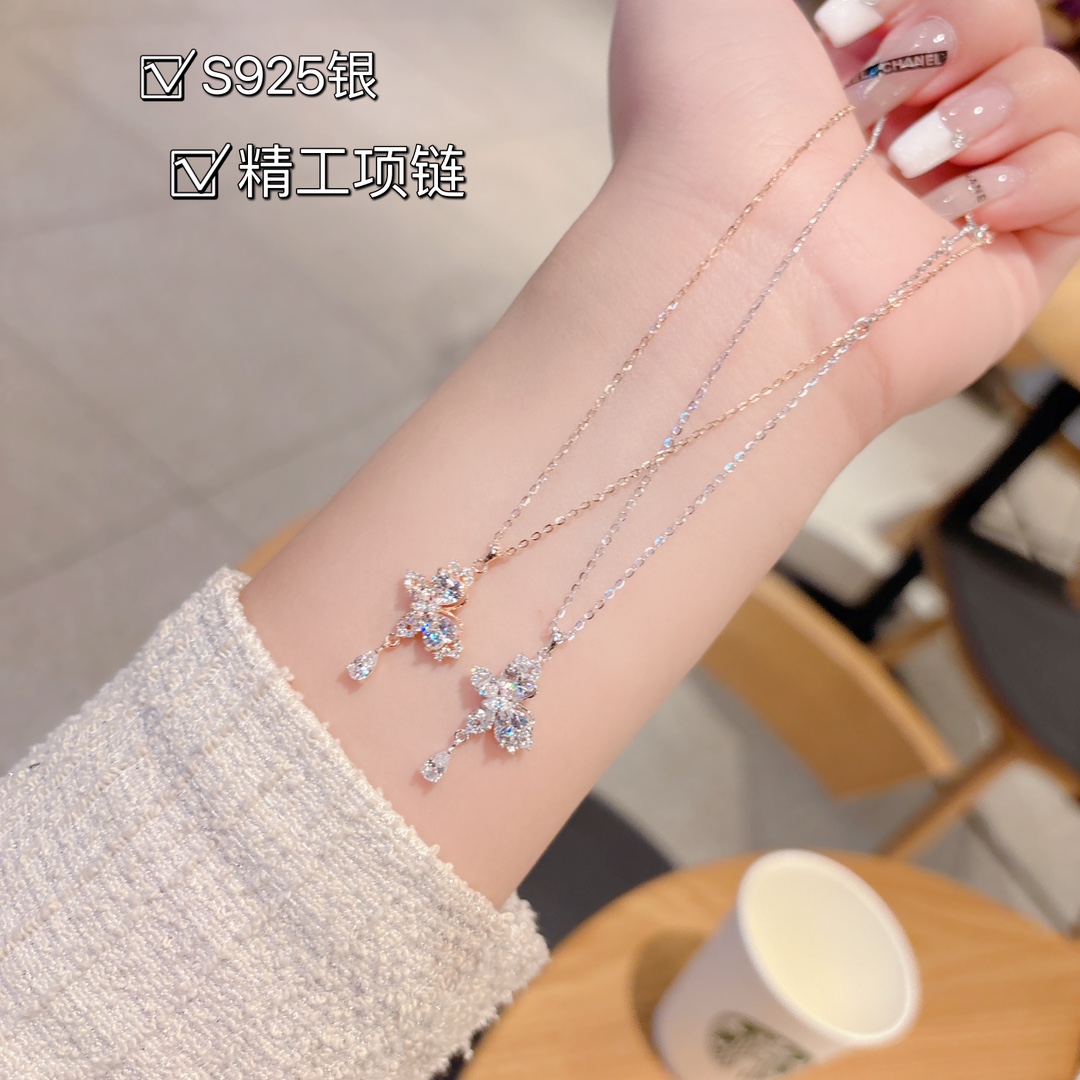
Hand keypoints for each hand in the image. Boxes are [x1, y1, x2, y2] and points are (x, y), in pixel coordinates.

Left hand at [608, 0, 1079, 430]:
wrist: (724, 261)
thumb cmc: (696, 127)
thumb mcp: (698, 2)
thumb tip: (846, 0)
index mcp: (836, 86)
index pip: (936, 10)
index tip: (844, 26)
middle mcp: (896, 145)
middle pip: (1008, 30)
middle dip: (961, 29)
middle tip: (878, 90)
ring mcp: (951, 209)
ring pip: (1051, 92)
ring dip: (996, 101)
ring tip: (907, 160)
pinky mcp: (1003, 267)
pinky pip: (1079, 178)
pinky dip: (1036, 171)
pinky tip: (956, 208)